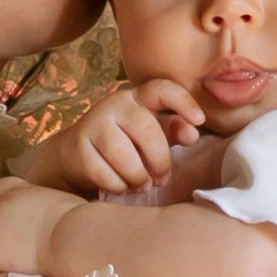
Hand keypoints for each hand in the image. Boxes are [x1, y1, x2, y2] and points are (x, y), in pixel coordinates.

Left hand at [0, 177, 82, 276]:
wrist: (76, 234)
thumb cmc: (81, 222)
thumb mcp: (66, 206)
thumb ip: (52, 211)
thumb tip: (60, 225)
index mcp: (21, 191)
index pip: (2, 191)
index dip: (5, 208)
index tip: (17, 226)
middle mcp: (1, 202)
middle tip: (21, 251)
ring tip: (8, 264)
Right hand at [33, 79, 207, 194]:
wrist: (76, 153)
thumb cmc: (125, 142)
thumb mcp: (153, 134)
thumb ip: (174, 130)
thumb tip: (192, 133)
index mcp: (138, 97)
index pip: (161, 88)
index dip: (183, 101)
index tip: (200, 121)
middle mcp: (114, 105)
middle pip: (146, 130)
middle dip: (159, 161)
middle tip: (161, 179)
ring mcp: (94, 123)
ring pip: (123, 155)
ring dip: (138, 177)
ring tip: (143, 185)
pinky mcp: (78, 146)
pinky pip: (103, 172)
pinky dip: (118, 186)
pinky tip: (122, 187)